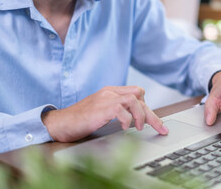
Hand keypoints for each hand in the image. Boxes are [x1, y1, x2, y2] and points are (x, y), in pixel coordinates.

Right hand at [42, 86, 168, 141]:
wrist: (60, 123)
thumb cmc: (81, 119)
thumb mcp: (103, 111)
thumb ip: (118, 109)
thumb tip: (136, 117)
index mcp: (111, 91)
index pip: (137, 92)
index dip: (147, 106)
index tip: (155, 121)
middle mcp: (110, 92)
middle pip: (139, 96)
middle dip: (152, 114)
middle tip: (161, 128)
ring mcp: (105, 98)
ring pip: (134, 100)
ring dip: (141, 116)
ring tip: (139, 128)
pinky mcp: (101, 108)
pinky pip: (121, 110)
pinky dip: (127, 120)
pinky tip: (125, 128)